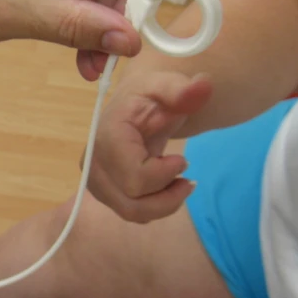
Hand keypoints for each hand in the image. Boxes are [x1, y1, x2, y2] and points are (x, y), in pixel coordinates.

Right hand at [86, 69, 211, 221]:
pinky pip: (131, 212)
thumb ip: (183, 89)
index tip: (182, 160)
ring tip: (181, 184)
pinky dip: (154, 206)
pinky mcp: (102, 192)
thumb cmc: (152, 96)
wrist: (136, 105)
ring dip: (163, 204)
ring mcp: (94, 180)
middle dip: (167, 197)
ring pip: (131, 213)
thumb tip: (204, 84)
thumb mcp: (167, 86)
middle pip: (132, 203)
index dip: (163, 175)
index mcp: (106, 137)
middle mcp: (93, 163)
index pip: (134, 177)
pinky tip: (165, 187)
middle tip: (189, 181)